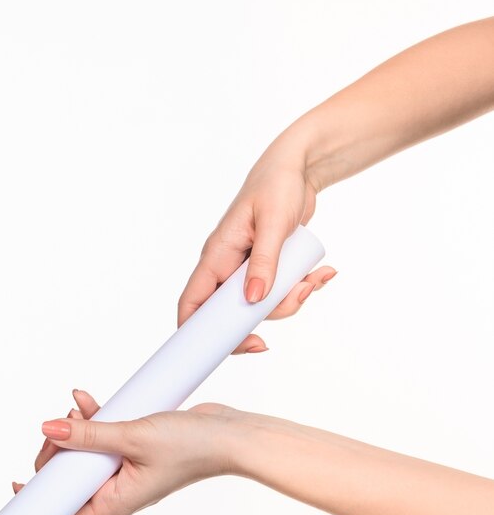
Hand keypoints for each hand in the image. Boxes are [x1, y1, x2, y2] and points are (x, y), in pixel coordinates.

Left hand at [12, 390, 241, 514]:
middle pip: (70, 484)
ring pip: (86, 456)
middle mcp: (119, 490)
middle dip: (55, 456)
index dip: (39, 509)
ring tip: (74, 408)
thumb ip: (90, 432)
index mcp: (116, 502)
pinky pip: (106, 437)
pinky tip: (86, 399)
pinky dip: (94, 419)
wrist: (228, 433)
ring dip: (74, 432)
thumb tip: (49, 429)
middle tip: (56, 431)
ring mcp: (128, 468)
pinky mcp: (137, 447)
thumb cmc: (191, 446)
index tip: (22, 486)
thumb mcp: (133, 436)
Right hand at [177, 146, 334, 353]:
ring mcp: (247, 268)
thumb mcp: (272, 223)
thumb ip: (263, 261)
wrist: (296, 170)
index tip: (239, 344)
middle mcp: (227, 266)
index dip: (202, 332)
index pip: (193, 302)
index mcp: (216, 256)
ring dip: (293, 298)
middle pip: (234, 313)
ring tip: (316, 277)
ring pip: (262, 304)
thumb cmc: (276, 186)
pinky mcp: (267, 267)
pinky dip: (302, 287)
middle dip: (270, 314)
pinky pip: (279, 290)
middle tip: (298, 297)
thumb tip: (254, 299)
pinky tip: (321, 273)